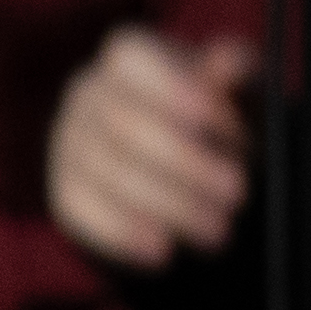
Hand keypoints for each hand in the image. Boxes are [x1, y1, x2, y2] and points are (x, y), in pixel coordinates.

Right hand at [49, 27, 260, 270]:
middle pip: (124, 123)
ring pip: (109, 173)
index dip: (168, 85)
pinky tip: (163, 252)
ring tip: (220, 231)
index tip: (209, 114)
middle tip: (237, 192)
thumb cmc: (226, 127)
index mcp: (130, 59)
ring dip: (170, 206)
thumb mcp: (244, 103)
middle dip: (186, 162)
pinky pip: (84, 212)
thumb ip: (241, 83)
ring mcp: (69, 143)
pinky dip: (125, 233)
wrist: (200, 182)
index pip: (130, 57)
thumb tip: (231, 63)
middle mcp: (89, 94)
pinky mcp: (66, 192)